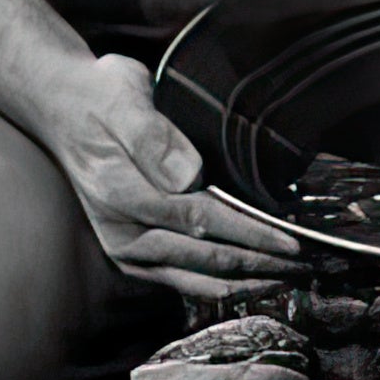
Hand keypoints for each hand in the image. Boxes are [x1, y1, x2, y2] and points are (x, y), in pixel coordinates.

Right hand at [0, 0, 311, 298]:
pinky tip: (259, 279)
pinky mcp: (136, 257)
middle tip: (314, 266)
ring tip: (296, 278)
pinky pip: (188, 280)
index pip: (199, 221)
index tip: (293, 243)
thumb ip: (153, 135)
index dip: (251, 235)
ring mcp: (127, 249)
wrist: (65, 108)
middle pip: (206, 258)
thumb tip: (189, 174)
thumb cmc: (101, 97)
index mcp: (118, 193)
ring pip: (201, 279)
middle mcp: (121, 231)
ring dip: (251, 281)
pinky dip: (226, 283)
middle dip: (263, 264)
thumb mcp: (122, 96)